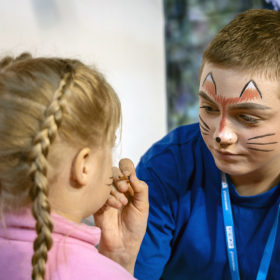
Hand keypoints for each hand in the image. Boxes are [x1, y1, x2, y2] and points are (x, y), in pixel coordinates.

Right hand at [94, 158, 148, 274]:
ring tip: (121, 204)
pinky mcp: (97, 202)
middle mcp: (117, 187)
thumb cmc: (135, 225)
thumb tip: (132, 174)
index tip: (128, 174)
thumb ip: (141, 188)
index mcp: (130, 185)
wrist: (123, 244)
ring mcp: (106, 194)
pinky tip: (114, 207)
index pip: (126, 166)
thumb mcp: (143, 206)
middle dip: (119, 178)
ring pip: (106, 180)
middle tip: (125, 190)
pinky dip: (108, 197)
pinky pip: (99, 192)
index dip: (126, 166)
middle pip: (114, 170)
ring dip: (115, 190)